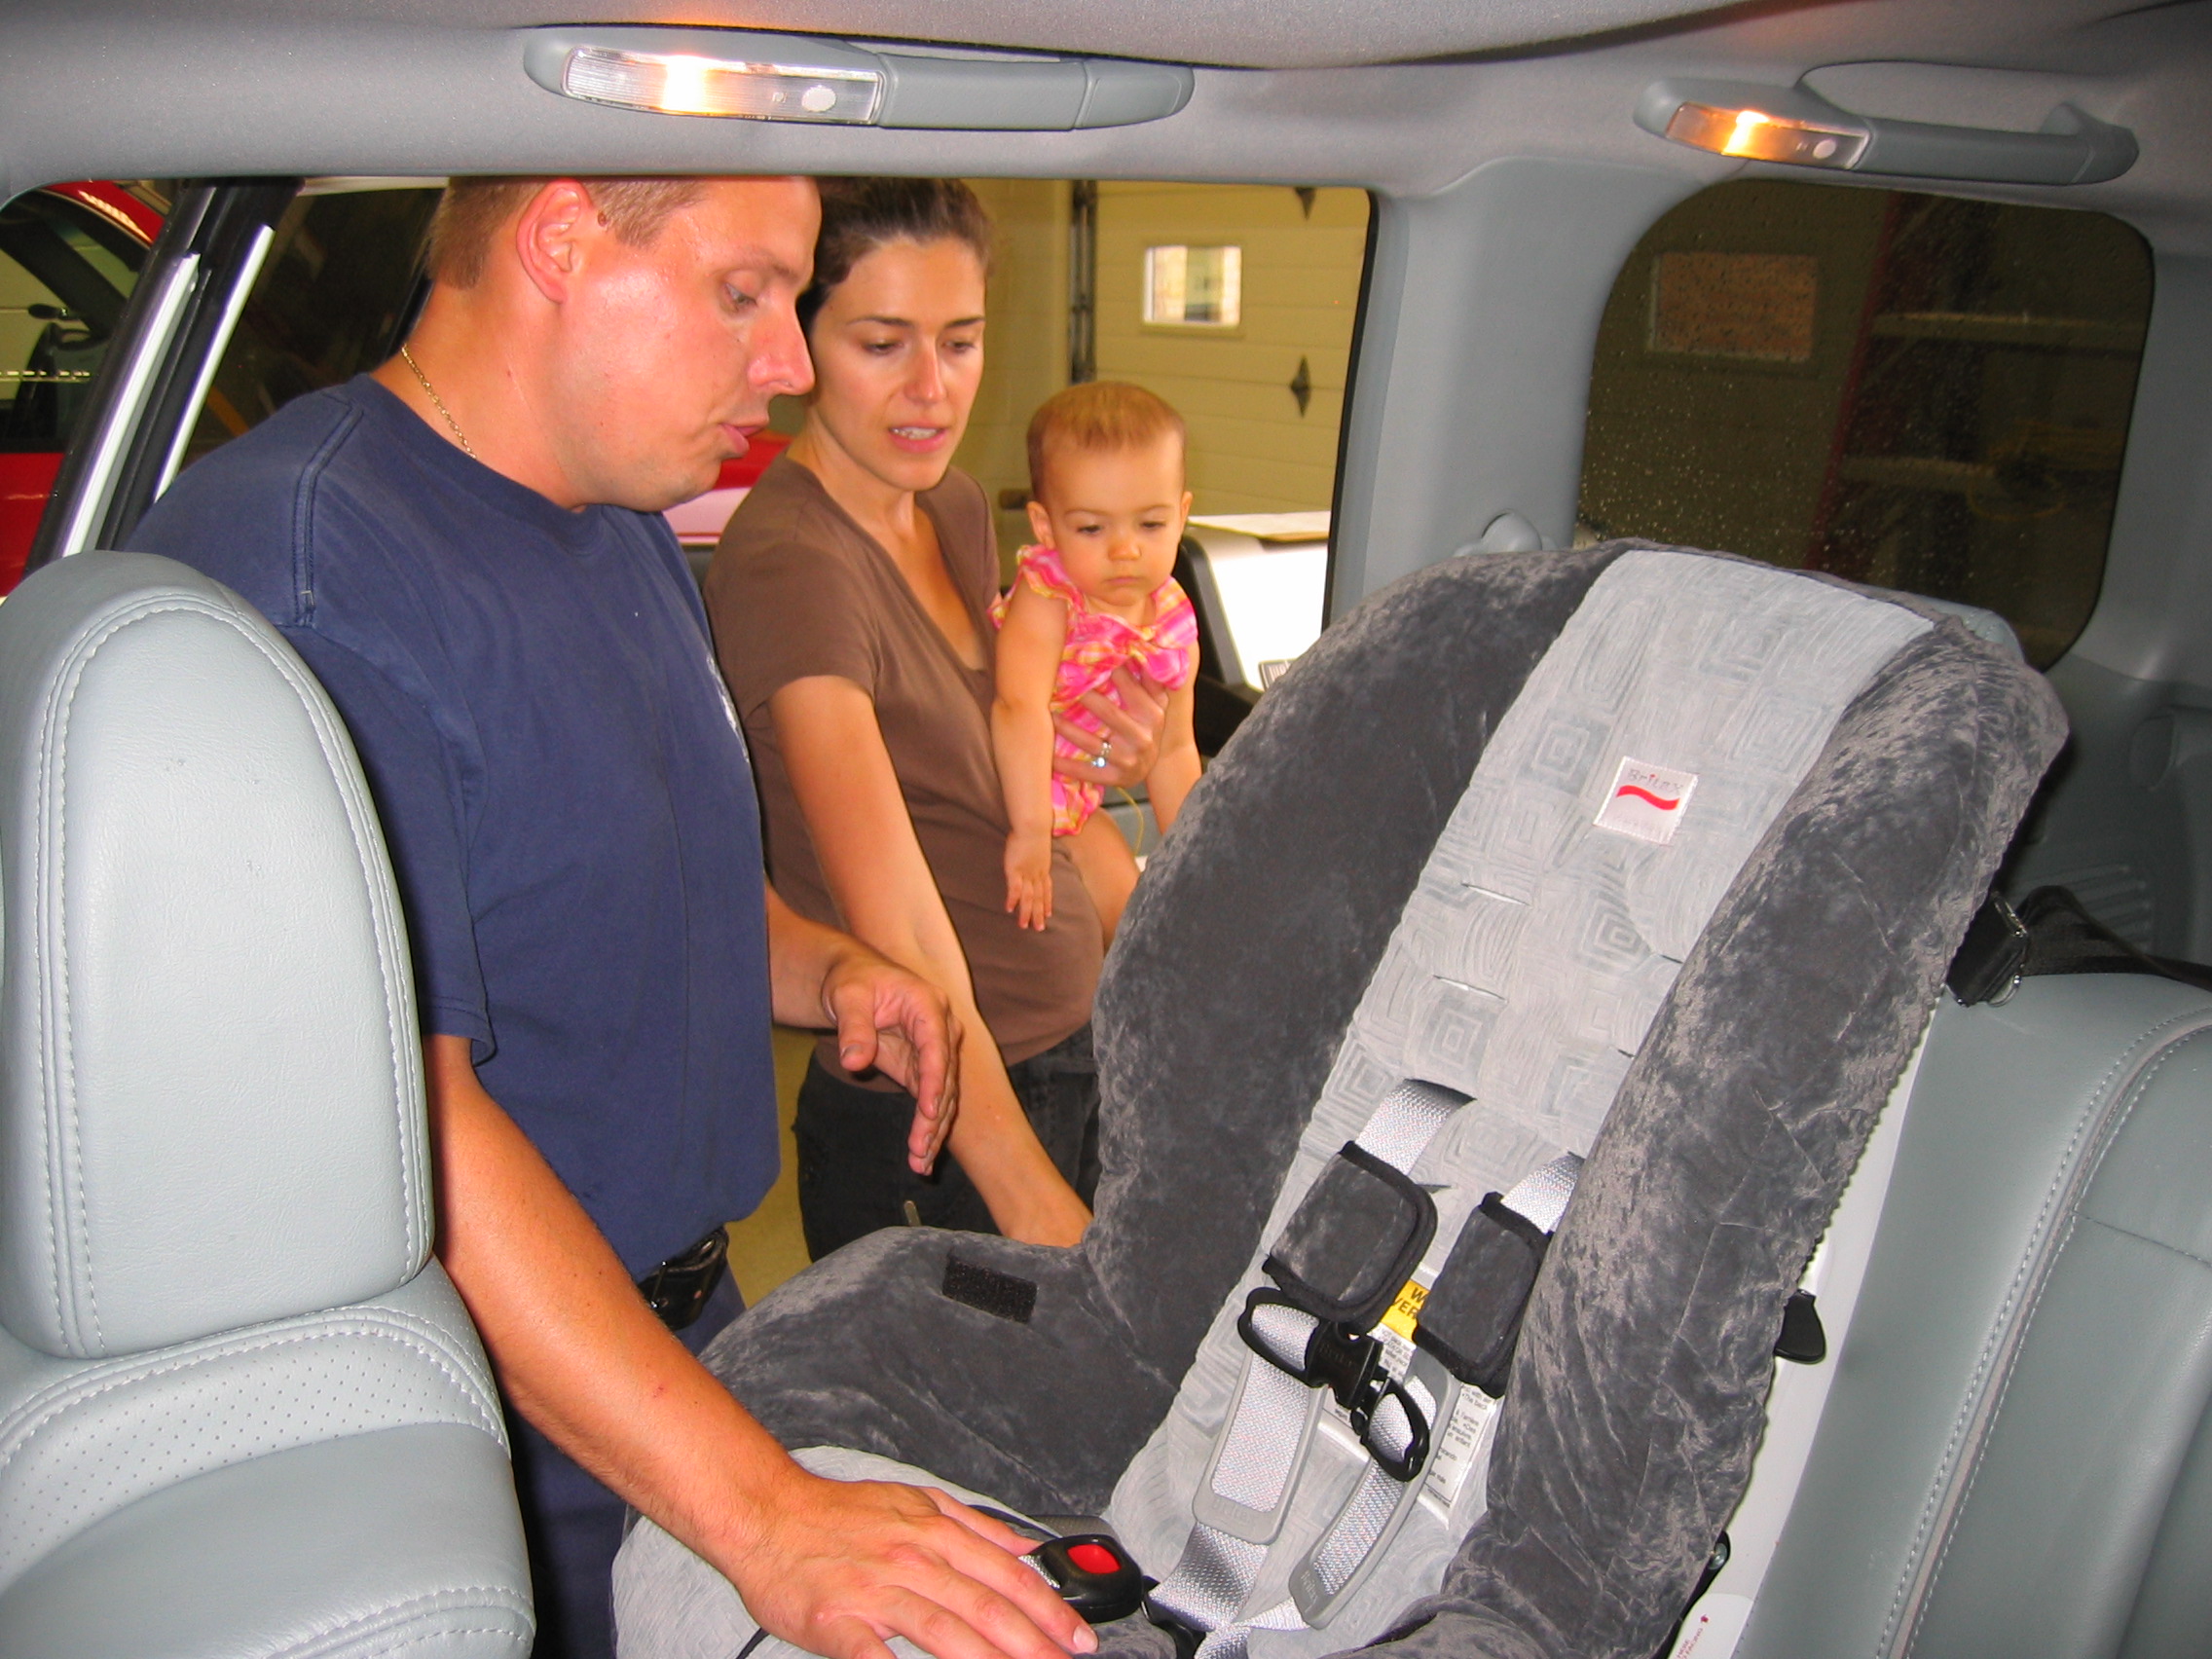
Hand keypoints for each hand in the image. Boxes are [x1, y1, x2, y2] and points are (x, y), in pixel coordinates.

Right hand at [723, 1465, 1096, 1658]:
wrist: (767, 1513)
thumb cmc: (838, 1515)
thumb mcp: (916, 1503)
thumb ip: (976, 1526)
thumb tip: (1028, 1543)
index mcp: (935, 1532)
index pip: (1008, 1576)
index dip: (1050, 1610)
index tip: (1078, 1638)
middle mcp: (913, 1559)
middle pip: (987, 1607)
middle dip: (1035, 1644)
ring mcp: (876, 1591)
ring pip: (947, 1632)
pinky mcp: (839, 1621)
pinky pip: (877, 1657)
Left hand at [820, 945, 961, 1173]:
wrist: (855, 981)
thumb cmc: (853, 982)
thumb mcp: (847, 997)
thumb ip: (853, 1028)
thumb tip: (853, 1062)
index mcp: (928, 1006)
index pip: (936, 1048)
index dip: (935, 1081)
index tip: (929, 1112)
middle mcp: (941, 1030)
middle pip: (945, 1078)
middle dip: (934, 1118)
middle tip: (920, 1150)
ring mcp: (936, 1052)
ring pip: (943, 1097)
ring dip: (933, 1131)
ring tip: (919, 1164)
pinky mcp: (923, 1069)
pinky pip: (931, 1102)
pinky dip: (927, 1129)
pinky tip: (920, 1156)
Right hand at [1003, 829, 1054, 930]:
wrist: (1033, 825)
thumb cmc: (1035, 829)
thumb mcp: (1039, 842)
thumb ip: (1036, 849)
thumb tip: (1034, 847)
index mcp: (1043, 867)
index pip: (1047, 889)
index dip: (1047, 902)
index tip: (1048, 913)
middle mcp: (1037, 874)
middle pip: (1039, 897)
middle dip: (1038, 914)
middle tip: (1039, 928)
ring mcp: (1027, 873)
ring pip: (1028, 897)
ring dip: (1027, 913)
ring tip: (1024, 926)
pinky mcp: (1015, 871)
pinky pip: (1015, 889)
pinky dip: (1013, 900)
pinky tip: (1009, 909)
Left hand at [1052, 667, 1166, 790]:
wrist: (1155, 766)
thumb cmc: (1149, 725)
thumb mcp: (1157, 702)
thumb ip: (1150, 677)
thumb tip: (1140, 646)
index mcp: (1152, 713)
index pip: (1128, 686)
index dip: (1108, 670)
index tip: (1085, 656)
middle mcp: (1142, 736)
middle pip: (1108, 712)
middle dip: (1084, 697)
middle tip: (1060, 682)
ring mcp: (1128, 760)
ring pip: (1092, 742)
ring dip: (1067, 728)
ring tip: (1048, 714)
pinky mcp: (1115, 779)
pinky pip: (1086, 772)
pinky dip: (1066, 765)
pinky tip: (1047, 755)